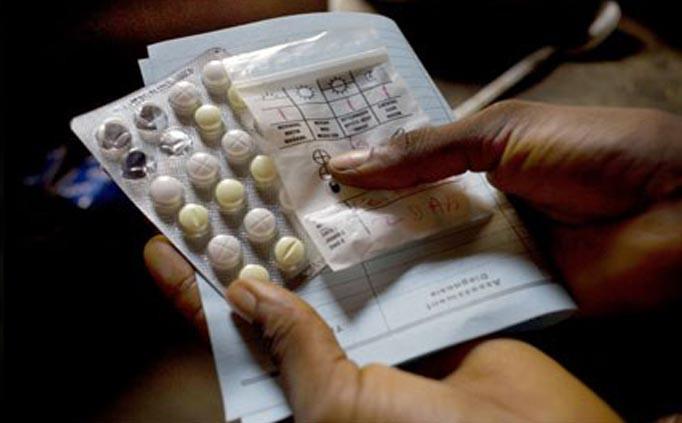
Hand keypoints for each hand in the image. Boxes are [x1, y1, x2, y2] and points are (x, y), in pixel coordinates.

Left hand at [144, 236, 619, 421]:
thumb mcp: (340, 409)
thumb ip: (295, 351)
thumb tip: (247, 294)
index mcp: (300, 397)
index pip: (231, 342)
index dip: (196, 295)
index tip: (165, 246)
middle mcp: (334, 366)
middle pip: (277, 301)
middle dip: (247, 252)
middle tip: (219, 197)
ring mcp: (379, 335)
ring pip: (329, 278)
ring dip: (303, 237)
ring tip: (272, 185)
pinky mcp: (423, 310)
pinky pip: (385, 269)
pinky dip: (365, 238)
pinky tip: (345, 201)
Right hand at [329, 101, 681, 313]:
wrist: (676, 215)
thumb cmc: (596, 153)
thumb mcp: (504, 132)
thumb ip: (427, 149)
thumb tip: (348, 163)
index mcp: (473, 162)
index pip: (404, 171)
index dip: (361, 174)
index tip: (308, 181)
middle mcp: (474, 210)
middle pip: (405, 222)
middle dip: (359, 225)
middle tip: (300, 231)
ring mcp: (487, 257)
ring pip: (421, 265)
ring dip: (380, 267)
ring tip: (319, 269)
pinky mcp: (504, 299)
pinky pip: (453, 303)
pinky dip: (420, 306)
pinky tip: (372, 305)